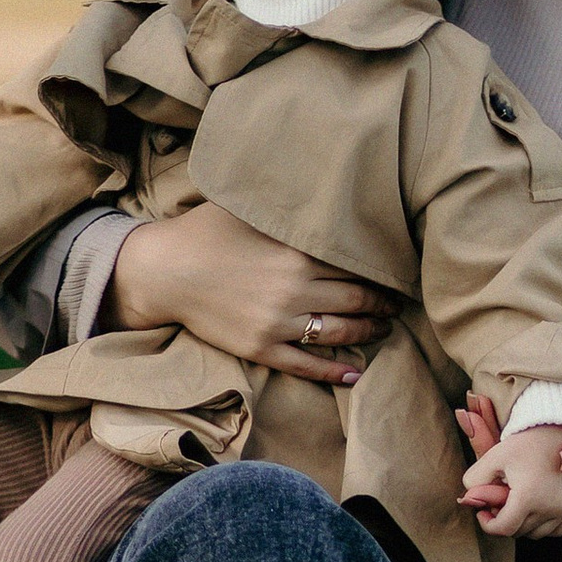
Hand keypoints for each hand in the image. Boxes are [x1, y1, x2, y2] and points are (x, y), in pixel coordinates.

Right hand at [107, 204, 397, 385]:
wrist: (163, 271)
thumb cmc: (205, 232)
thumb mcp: (250, 209)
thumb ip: (288, 207)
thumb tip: (321, 189)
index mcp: (298, 253)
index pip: (356, 264)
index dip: (382, 270)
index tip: (398, 270)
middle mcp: (294, 289)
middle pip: (357, 299)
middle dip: (383, 303)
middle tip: (398, 304)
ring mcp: (278, 323)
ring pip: (339, 332)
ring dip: (368, 332)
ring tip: (383, 329)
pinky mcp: (261, 347)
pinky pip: (306, 364)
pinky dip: (334, 371)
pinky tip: (355, 372)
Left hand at [459, 423, 561, 541]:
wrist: (559, 431)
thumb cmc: (524, 442)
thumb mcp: (494, 457)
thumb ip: (474, 481)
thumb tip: (466, 501)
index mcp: (529, 496)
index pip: (503, 529)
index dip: (488, 524)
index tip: (482, 512)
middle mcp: (551, 507)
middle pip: (518, 532)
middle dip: (504, 521)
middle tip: (498, 502)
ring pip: (535, 533)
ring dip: (522, 524)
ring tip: (517, 502)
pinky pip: (554, 531)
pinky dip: (542, 524)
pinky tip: (534, 507)